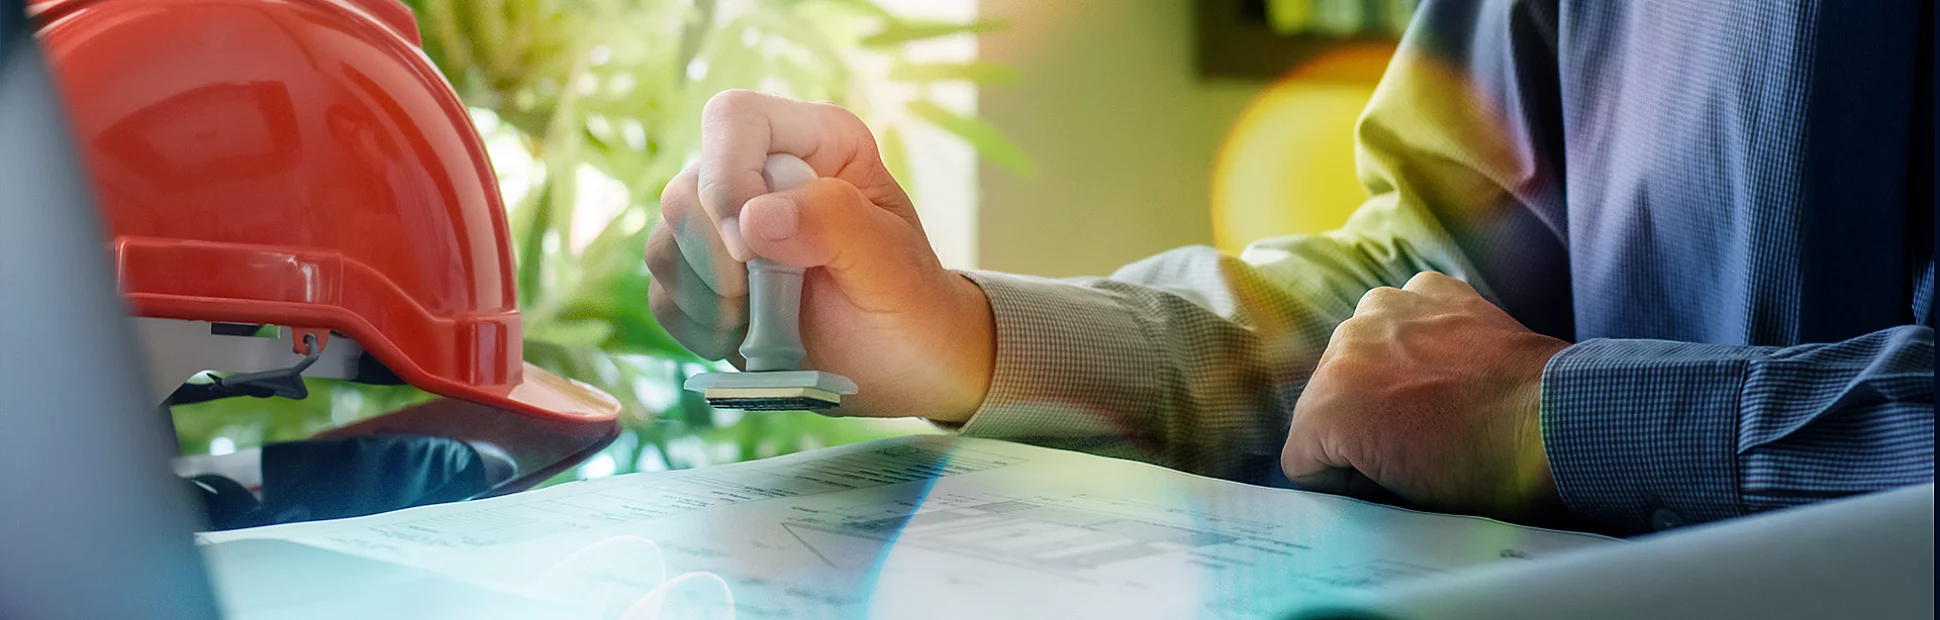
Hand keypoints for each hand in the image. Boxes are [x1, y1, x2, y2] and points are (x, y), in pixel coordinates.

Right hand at [647, 90, 994, 422]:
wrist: (902, 364)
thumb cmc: (909, 305)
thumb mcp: (891, 264)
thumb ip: (836, 225)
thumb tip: (752, 218)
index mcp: (816, 142)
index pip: (735, 119)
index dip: (728, 180)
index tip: (752, 248)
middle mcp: (760, 171)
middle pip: (687, 189)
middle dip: (717, 259)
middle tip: (766, 299)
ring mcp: (724, 224)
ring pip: (664, 243)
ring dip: (707, 298)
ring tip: (764, 322)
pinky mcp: (702, 277)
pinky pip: (662, 293)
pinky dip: (697, 325)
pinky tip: (744, 336)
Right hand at [1280, 271, 1570, 520]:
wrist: (1562, 424)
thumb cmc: (1486, 471)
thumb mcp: (1399, 493)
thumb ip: (1353, 473)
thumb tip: (1347, 468)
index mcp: (1329, 405)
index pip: (1301, 454)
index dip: (1337, 477)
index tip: (1374, 484)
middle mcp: (1345, 346)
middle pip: (1325, 397)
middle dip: (1356, 419)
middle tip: (1407, 444)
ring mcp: (1389, 310)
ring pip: (1358, 351)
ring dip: (1381, 372)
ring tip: (1431, 400)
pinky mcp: (1432, 292)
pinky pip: (1401, 313)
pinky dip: (1418, 334)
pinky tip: (1448, 362)